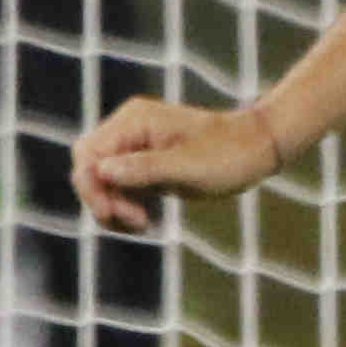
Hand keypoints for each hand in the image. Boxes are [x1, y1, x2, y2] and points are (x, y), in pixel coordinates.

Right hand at [74, 96, 286, 232]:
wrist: (257, 149)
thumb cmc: (228, 154)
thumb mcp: (188, 167)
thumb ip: (144, 168)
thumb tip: (102, 171)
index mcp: (135, 121)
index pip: (89, 155)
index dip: (93, 188)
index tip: (116, 215)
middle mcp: (129, 130)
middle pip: (89, 168)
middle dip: (102, 199)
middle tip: (135, 221)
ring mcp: (136, 148)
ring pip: (101, 182)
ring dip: (114, 208)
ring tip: (144, 224)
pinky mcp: (145, 166)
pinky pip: (119, 189)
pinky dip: (125, 208)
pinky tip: (146, 222)